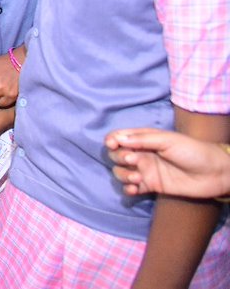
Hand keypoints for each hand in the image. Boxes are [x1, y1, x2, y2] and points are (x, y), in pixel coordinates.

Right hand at [106, 128, 229, 199]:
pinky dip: (128, 189)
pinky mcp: (151, 186)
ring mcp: (146, 170)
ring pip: (121, 172)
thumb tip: (117, 138)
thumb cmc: (192, 151)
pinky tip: (135, 189)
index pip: (120, 137)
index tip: (113, 145)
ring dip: (123, 175)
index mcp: (145, 139)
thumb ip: (142, 140)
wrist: (214, 174)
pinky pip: (131, 188)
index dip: (112, 140)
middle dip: (119, 158)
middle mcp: (142, 154)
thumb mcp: (167, 140)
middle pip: (117, 155)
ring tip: (138, 178)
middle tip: (133, 161)